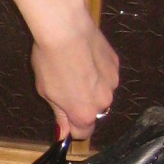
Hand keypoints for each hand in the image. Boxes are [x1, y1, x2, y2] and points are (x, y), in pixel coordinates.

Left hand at [28, 0, 119, 141]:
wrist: (66, 28)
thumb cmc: (50, 60)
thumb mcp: (47, 92)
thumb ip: (59, 115)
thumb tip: (63, 134)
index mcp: (84, 113)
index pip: (82, 133)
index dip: (70, 126)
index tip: (62, 116)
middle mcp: (104, 102)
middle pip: (93, 112)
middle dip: (81, 105)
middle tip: (64, 86)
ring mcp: (113, 82)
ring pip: (101, 93)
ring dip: (91, 87)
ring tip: (73, 69)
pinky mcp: (116, 64)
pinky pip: (106, 76)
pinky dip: (97, 72)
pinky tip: (84, 58)